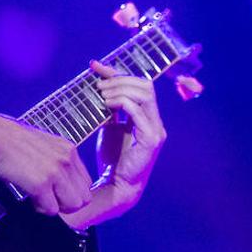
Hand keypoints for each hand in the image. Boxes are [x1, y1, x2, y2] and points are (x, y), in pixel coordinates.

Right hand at [0, 117, 92, 214]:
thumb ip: (58, 161)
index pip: (86, 183)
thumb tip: (62, 185)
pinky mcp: (40, 184)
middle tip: (49, 199)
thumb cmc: (11, 141)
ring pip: (72, 206)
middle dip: (67, 204)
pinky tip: (29, 197)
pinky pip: (51, 210)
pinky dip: (40, 208)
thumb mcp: (45, 145)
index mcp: (69, 150)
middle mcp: (66, 160)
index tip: (57, 193)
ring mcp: (55, 172)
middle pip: (83, 198)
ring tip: (39, 198)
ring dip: (56, 207)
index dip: (72, 193)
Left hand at [91, 59, 166, 205]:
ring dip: (121, 90)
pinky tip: (108, 106)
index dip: (117, 73)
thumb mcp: (109, 125)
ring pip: (145, 95)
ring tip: (102, 96)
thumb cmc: (113, 156)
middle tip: (99, 86)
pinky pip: (140, 113)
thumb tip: (98, 82)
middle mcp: (155, 120)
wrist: (116, 185)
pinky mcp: (151, 140)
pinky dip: (124, 103)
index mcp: (147, 115)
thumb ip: (109, 107)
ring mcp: (156, 129)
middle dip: (120, 81)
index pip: (138, 84)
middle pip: (145, 85)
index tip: (95, 66)